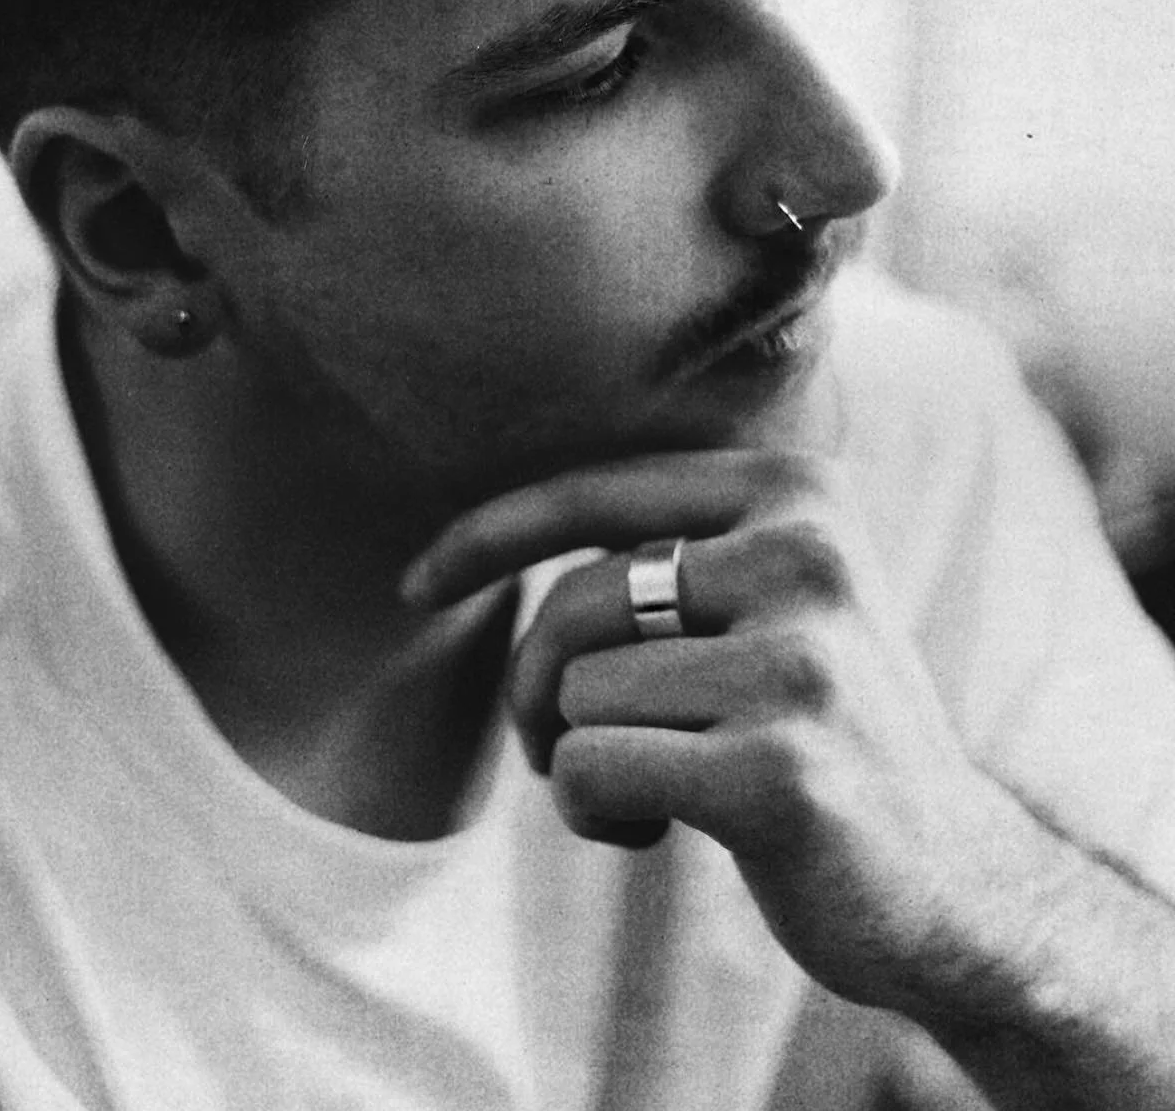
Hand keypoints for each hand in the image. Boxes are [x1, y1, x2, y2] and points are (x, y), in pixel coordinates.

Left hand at [402, 451, 1023, 1016]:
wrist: (957, 884)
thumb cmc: (818, 731)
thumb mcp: (772, 598)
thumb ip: (673, 546)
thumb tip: (482, 529)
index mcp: (796, 492)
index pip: (597, 490)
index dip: (488, 534)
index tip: (416, 582)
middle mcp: (806, 556)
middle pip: (575, 605)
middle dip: (537, 686)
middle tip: (567, 746)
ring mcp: (800, 662)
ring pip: (578, 695)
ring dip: (580, 761)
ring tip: (658, 788)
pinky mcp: (779, 770)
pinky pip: (594, 770)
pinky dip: (596, 814)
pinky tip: (664, 831)